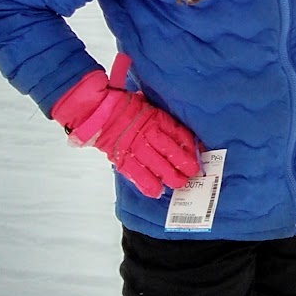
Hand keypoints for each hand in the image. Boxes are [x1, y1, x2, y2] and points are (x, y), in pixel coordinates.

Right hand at [50, 55, 201, 197]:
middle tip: (193, 173)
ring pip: (156, 164)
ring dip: (169, 175)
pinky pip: (136, 172)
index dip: (189, 145)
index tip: (200, 153)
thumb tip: (176, 128)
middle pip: (170, 150)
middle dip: (183, 163)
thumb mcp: (147, 104)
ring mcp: (134, 146)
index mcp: (155, 117)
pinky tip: (156, 191)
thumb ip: (160, 116)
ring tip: (179, 184)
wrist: (96, 110)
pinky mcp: (122, 157)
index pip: (177, 133)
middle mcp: (147, 132)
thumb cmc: (123, 105)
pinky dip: (146, 183)